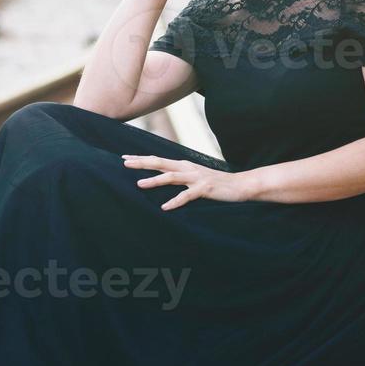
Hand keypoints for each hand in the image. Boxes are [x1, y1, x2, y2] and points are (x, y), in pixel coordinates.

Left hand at [121, 154, 253, 208]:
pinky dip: (175, 201)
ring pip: (171, 177)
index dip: (142, 158)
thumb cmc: (216, 183)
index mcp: (184, 165)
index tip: (125, 158)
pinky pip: (187, 195)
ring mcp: (196, 178)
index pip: (159, 160)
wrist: (240, 185)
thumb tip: (164, 178)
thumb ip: (180, 177)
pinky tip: (165, 207)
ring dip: (154, 180)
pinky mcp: (204, 189)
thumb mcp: (195, 177)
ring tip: (139, 184)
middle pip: (161, 163)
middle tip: (124, 163)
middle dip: (142, 163)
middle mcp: (187, 168)